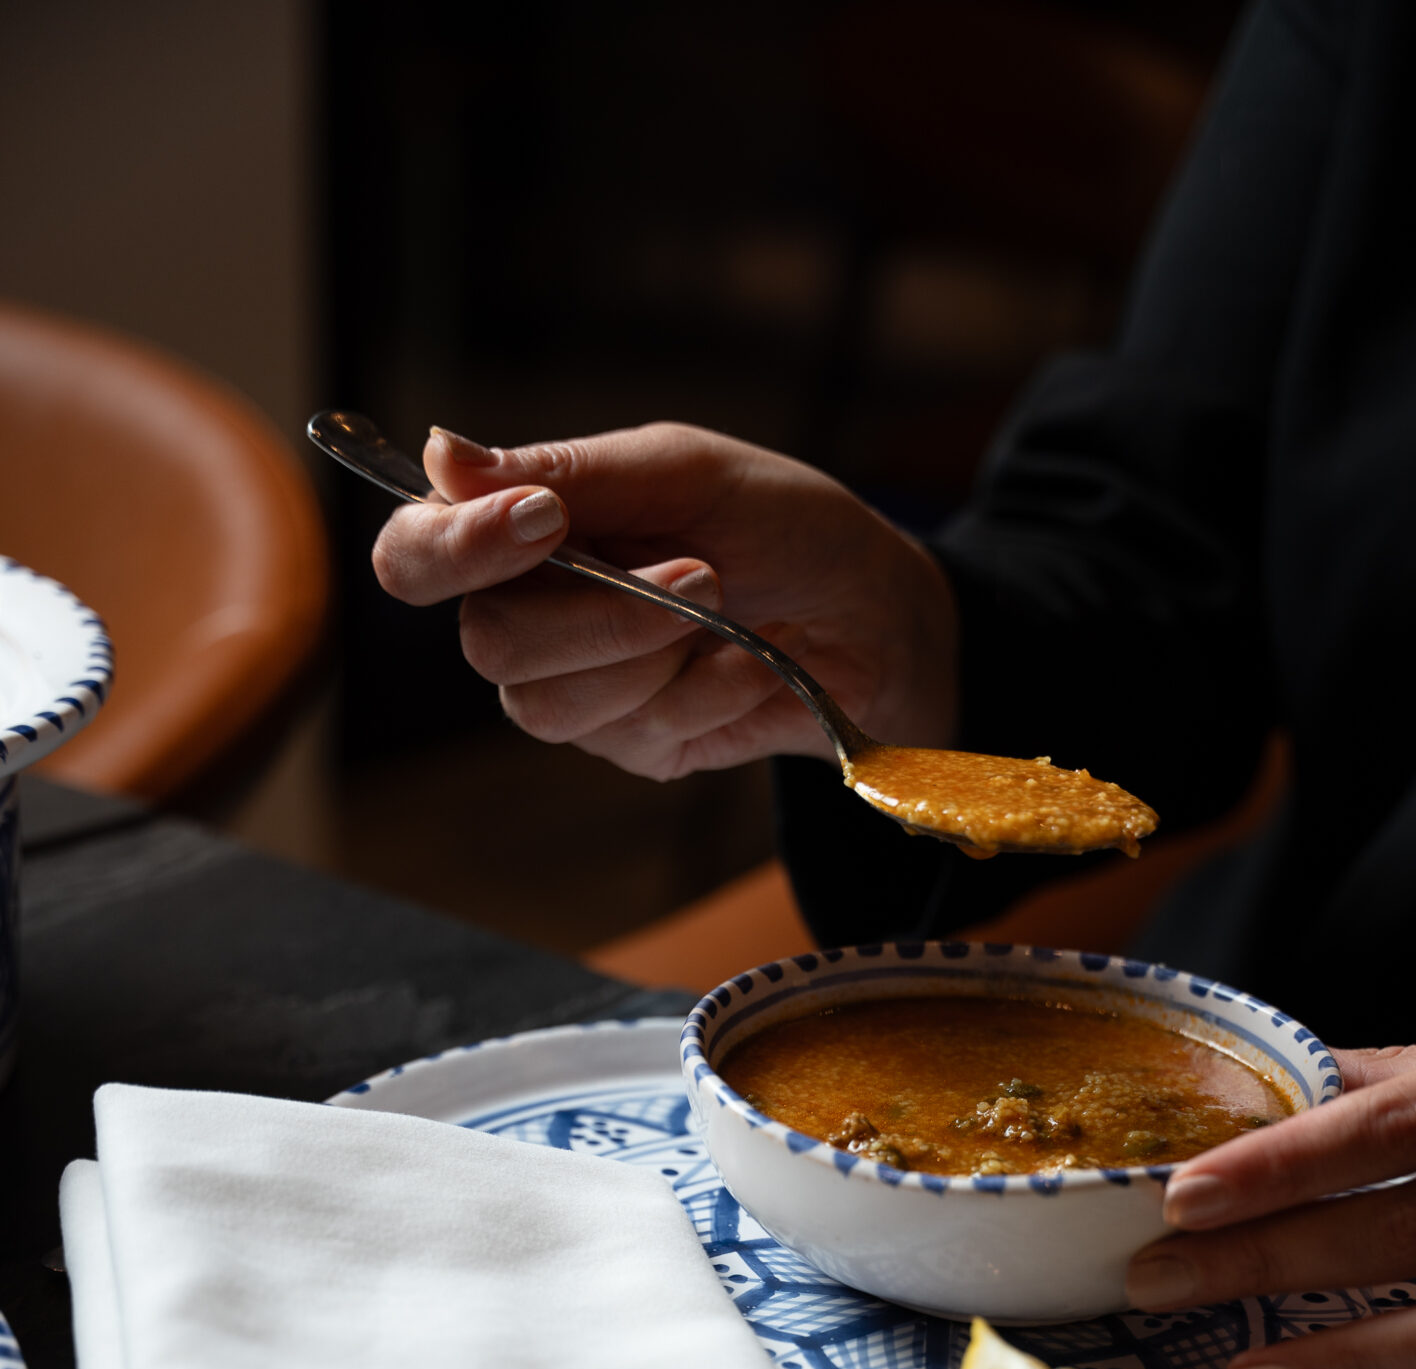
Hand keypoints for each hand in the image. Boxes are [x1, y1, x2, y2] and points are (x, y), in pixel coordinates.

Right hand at [369, 422, 958, 779]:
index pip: (416, 554)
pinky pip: (633, 734)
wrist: (879, 615)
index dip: (452, 547)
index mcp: (521, 533)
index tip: (544, 522)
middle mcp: (531, 616)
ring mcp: (579, 693)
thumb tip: (438, 452)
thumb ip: (568, 472)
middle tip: (697, 571)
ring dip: (652, 651)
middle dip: (597, 611)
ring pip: (549, 704)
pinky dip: (705, 689)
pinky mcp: (634, 747)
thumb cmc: (785, 526)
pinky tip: (748, 661)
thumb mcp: (685, 471)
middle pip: (486, 642)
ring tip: (726, 605)